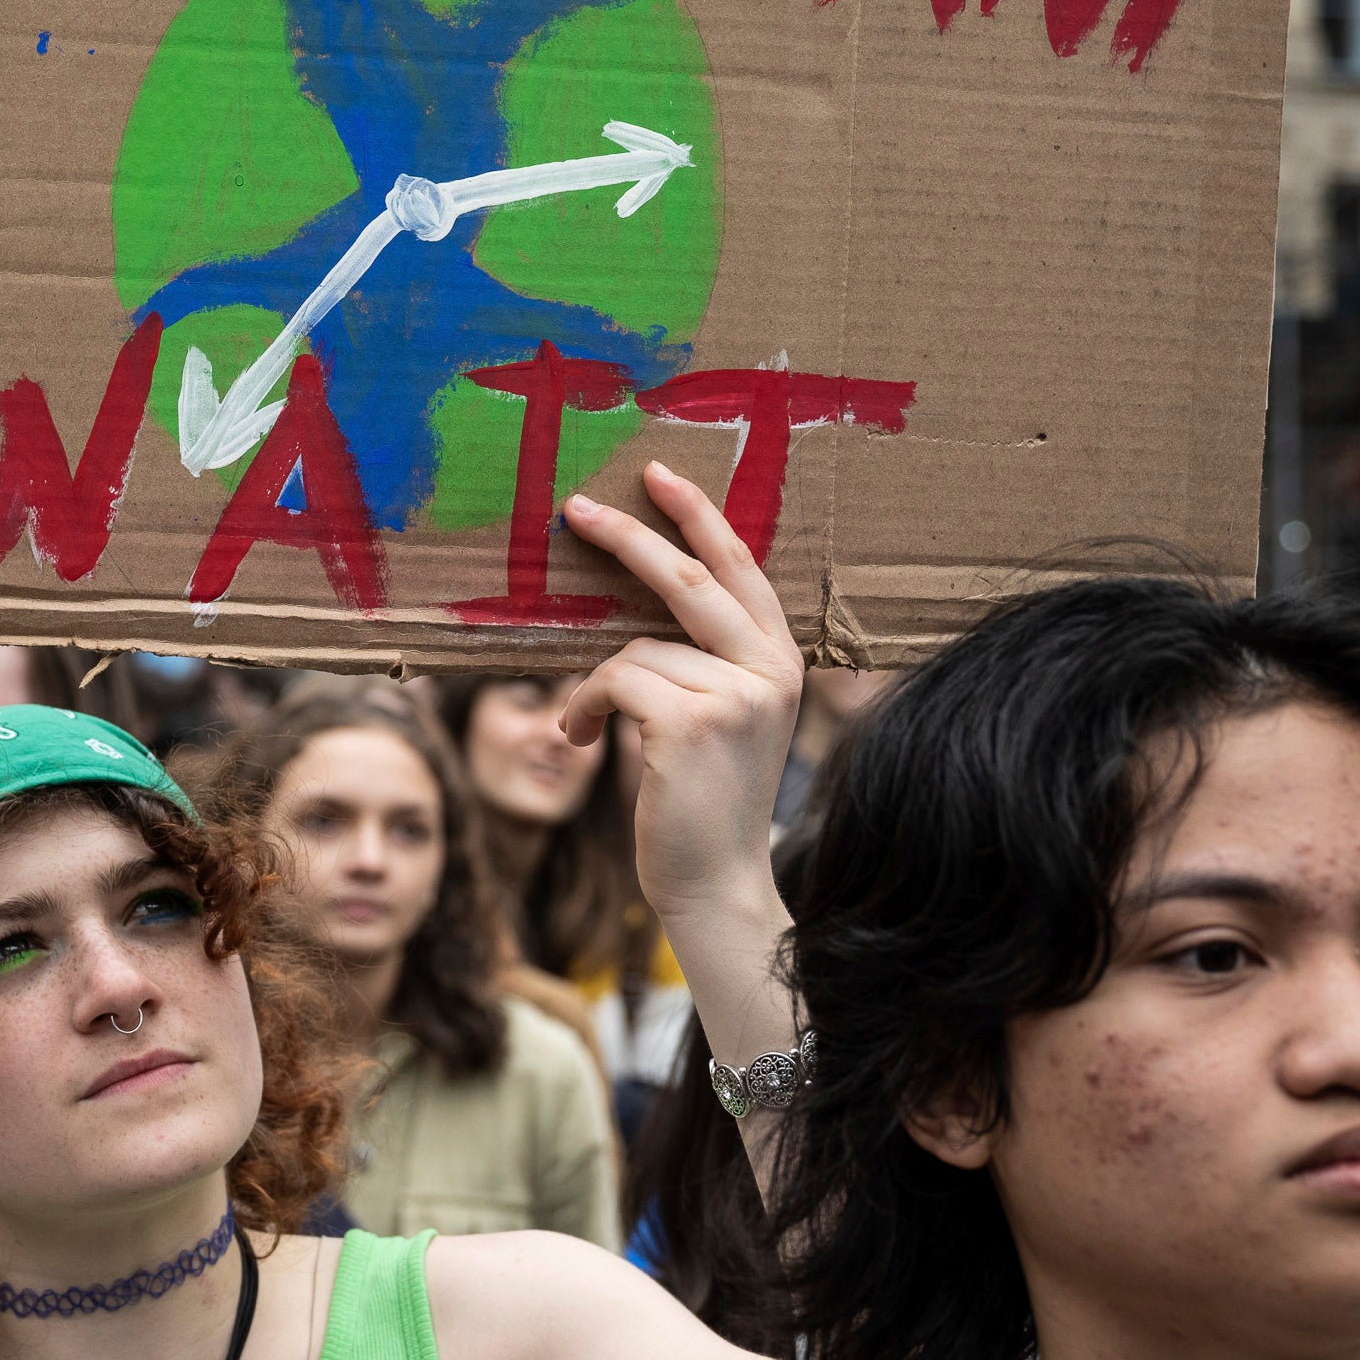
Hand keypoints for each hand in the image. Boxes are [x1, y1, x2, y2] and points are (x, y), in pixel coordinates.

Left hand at [557, 463, 801, 921]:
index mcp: (783, 661)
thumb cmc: (703, 803)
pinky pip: (612, 680)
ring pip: (635, 648)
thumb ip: (706, 662)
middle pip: (690, 579)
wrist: (714, 883)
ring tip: (584, 728)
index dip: (701, 517)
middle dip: (629, 537)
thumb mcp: (722, 720)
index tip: (660, 476)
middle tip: (576, 510)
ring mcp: (735, 695)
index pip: (741, 569)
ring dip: (592, 685)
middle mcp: (770, 671)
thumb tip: (642, 606)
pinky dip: (581, 708)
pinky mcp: (690, 722)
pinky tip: (580, 741)